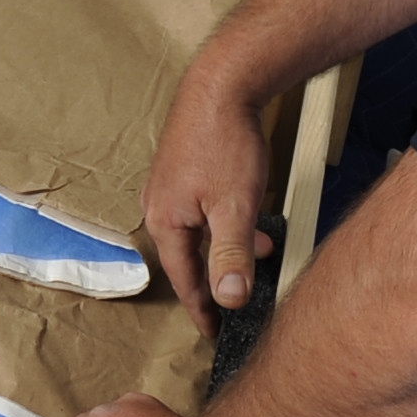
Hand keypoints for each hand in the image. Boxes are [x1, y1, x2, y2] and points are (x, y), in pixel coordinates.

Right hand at [144, 62, 279, 326]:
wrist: (221, 84)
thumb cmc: (224, 140)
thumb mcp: (234, 208)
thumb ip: (231, 257)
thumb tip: (228, 301)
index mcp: (164, 220)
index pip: (183, 279)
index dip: (202, 310)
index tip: (215, 333)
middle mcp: (158, 205)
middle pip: (188, 258)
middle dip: (215, 280)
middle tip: (236, 303)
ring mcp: (169, 186)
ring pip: (198, 233)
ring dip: (226, 248)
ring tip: (258, 252)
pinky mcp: (183, 169)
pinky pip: (201, 211)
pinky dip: (224, 224)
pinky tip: (249, 216)